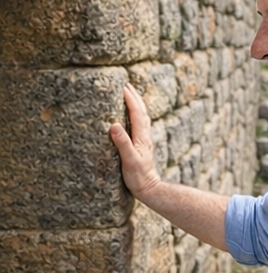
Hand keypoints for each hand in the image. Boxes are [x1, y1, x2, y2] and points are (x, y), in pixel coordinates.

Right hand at [109, 82, 160, 198]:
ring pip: (143, 116)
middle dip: (134, 96)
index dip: (130, 99)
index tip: (123, 87)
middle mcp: (145, 134)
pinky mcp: (142, 144)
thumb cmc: (137, 176)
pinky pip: (140, 123)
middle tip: (126, 84)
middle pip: (142, 111)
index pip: (136, 113)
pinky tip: (133, 116)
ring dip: (137, 103)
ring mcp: (145, 139)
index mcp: (141, 136)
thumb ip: (122, 142)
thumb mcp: (128, 160)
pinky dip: (137, 114)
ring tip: (130, 94)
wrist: (149, 187)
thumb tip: (114, 125)